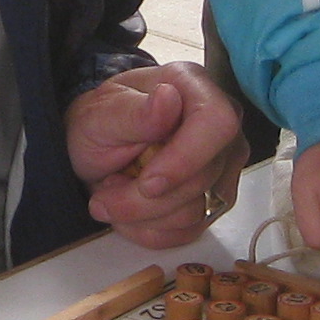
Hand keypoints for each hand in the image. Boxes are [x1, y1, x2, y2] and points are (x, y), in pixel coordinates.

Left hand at [67, 64, 248, 248]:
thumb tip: (167, 98)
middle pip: (202, 179)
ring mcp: (222, 164)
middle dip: (144, 199)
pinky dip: (151, 229)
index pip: (217, 124)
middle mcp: (218, 125)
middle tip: (105, 191)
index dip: (185, 160)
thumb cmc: (100, 123)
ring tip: (117, 192)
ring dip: (143, 215)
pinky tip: (132, 210)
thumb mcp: (99, 115)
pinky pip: (189, 231)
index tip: (147, 183)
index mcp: (193, 88)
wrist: (98, 147)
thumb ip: (134, 113)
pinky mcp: (214, 199)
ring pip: (196, 212)